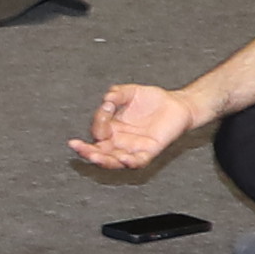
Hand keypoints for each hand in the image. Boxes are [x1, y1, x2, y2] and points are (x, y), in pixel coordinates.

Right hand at [71, 81, 198, 174]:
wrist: (177, 104)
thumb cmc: (153, 99)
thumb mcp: (131, 92)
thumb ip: (118, 93)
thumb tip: (107, 99)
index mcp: (112, 128)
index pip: (97, 131)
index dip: (98, 121)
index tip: (107, 107)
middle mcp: (120, 141)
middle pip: (100, 152)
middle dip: (87, 151)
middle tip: (77, 147)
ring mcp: (134, 148)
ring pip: (114, 160)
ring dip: (104, 160)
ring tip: (94, 157)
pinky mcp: (149, 152)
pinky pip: (138, 161)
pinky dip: (130, 162)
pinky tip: (123, 158)